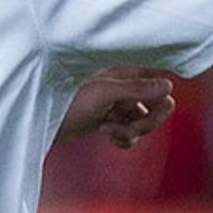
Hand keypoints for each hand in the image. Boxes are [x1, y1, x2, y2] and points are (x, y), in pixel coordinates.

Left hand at [57, 68, 175, 148]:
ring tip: (109, 131)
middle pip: (158, 106)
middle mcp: (127, 87)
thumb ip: (137, 89)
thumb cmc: (68, 100)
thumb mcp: (104, 93)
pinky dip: (125, 139)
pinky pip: (133, 133)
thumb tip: (168, 85)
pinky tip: (109, 137)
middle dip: (146, 122)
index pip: (160, 81)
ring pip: (145, 121)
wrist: (44, 120)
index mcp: (127, 73)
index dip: (163, 96)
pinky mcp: (113, 121)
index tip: (152, 108)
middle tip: (126, 128)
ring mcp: (120, 105)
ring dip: (131, 132)